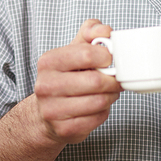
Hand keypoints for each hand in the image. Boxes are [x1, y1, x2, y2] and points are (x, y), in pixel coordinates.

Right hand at [34, 19, 121, 143]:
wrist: (45, 112)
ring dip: (111, 96)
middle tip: (116, 79)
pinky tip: (98, 107)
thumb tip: (105, 30)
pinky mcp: (63, 129)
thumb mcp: (74, 49)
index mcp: (49, 62)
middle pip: (96, 81)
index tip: (110, 60)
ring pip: (99, 101)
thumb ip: (90, 32)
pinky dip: (104, 112)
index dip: (106, 57)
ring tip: (108, 92)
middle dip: (113, 80)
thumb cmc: (65, 77)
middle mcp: (46, 86)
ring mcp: (52, 110)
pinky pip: (97, 118)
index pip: (86, 54)